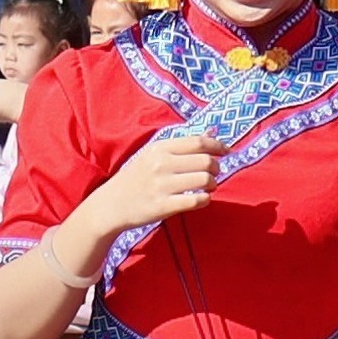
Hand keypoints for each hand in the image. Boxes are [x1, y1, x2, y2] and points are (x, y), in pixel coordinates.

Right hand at [82, 124, 222, 238]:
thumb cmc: (137, 178)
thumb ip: (183, 145)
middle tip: (214, 174)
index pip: (199, 142)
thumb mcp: (154, 155)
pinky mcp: (163, 206)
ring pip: (205, 180)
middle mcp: (161, 164)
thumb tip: (212, 132)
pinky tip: (201, 199)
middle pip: (206, 161)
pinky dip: (205, 199)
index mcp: (159, 148)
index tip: (226, 152)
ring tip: (208, 187)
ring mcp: (161, 186)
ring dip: (213, 184)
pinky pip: (197, 200)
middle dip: (217, 168)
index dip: (218, 146)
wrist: (111, 205)